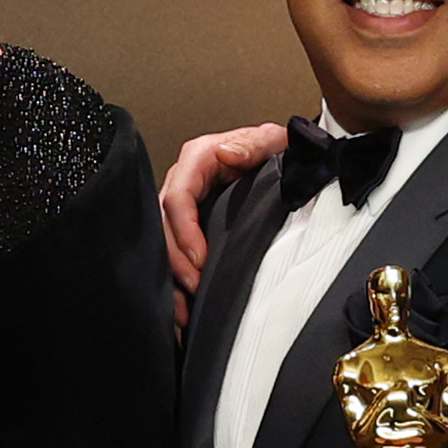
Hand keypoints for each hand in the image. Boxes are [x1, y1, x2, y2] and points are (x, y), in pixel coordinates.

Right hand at [156, 123, 293, 308]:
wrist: (282, 160)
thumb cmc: (272, 149)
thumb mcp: (270, 140)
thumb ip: (253, 144)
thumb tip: (226, 154)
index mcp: (198, 160)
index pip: (177, 197)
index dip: (184, 230)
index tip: (200, 258)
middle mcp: (185, 182)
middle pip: (164, 224)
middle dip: (176, 260)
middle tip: (195, 286)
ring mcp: (185, 206)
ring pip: (164, 242)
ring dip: (172, 277)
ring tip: (184, 307)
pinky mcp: (190, 225)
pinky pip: (175, 253)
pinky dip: (177, 282)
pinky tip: (183, 308)